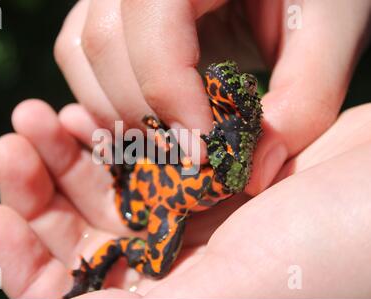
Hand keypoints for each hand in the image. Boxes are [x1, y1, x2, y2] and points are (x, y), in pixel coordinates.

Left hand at [0, 100, 370, 298]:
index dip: (24, 267)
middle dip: (34, 194)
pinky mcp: (198, 175)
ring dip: (60, 157)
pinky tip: (85, 115)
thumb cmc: (339, 248)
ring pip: (98, 192)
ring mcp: (184, 219)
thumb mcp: (237, 292)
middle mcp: (172, 268)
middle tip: (13, 140)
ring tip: (37, 118)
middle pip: (76, 240)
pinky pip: (132, 157)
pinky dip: (104, 137)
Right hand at [53, 0, 370, 193]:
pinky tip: (144, 121)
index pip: (155, 32)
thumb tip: (248, 174)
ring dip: (115, 112)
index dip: (173, 102)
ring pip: (80, 53)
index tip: (207, 154)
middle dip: (142, 117)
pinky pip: (79, 53)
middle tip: (184, 159)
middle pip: (104, 46)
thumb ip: (305, 100)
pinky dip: (100, 96)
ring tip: (163, 144)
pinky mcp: (108, 9)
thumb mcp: (328, 31)